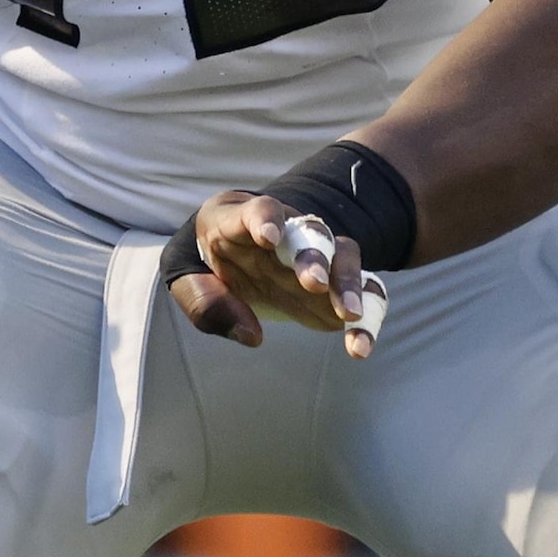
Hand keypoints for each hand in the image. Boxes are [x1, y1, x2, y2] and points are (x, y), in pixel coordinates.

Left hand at [169, 190, 378, 348]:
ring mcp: (318, 253)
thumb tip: (251, 335)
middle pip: (310, 232)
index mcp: (242, 218)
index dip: (264, 219)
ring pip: (345, 256)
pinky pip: (364, 291)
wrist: (240, 255)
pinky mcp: (338, 282)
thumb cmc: (210, 261)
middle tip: (315, 282)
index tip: (269, 239)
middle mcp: (288, 230)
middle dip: (315, 255)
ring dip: (348, 284)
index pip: (258, 209)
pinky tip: (359, 347)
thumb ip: (205, 301)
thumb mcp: (189, 277)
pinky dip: (368, 316)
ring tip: (349, 316)